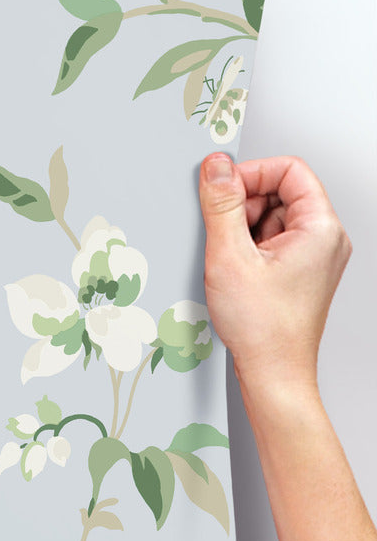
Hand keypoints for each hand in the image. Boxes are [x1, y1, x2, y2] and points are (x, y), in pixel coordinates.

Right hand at [199, 151, 351, 395]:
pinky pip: (271, 243)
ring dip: (243, 231)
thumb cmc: (263, 328)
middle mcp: (325, 240)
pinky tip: (235, 273)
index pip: (289, 170)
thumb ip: (221, 205)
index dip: (251, 173)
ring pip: (273, 219)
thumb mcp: (230, 257)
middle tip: (222, 233)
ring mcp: (314, 258)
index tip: (221, 188)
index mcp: (320, 228)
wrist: (273, 373)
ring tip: (230, 262)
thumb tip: (216, 167)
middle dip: (244, 206)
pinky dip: (247, 250)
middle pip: (280, 194)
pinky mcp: (299, 274)